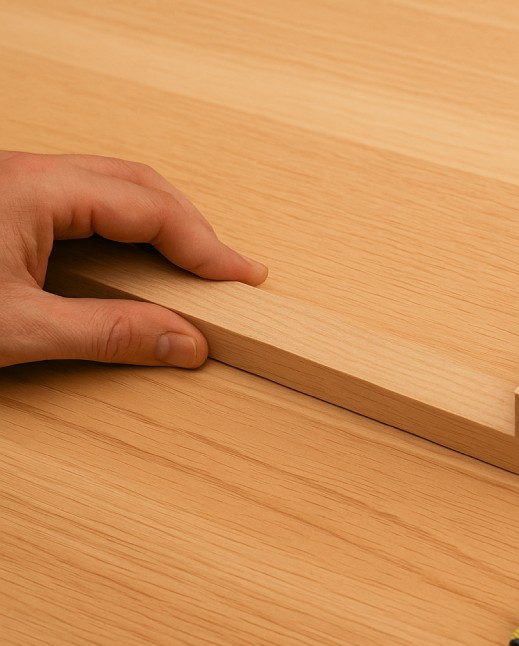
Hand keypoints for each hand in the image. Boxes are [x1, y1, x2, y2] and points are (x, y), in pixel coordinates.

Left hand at [0, 152, 267, 368]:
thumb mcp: (17, 328)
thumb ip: (105, 334)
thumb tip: (181, 341)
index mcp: (32, 188)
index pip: (149, 208)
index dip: (202, 245)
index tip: (237, 275)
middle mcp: (25, 173)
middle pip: (139, 184)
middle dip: (190, 228)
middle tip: (225, 270)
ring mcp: (14, 183)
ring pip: (112, 186)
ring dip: (159, 223)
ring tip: (191, 265)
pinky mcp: (5, 202)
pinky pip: (81, 198)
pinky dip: (122, 227)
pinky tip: (134, 259)